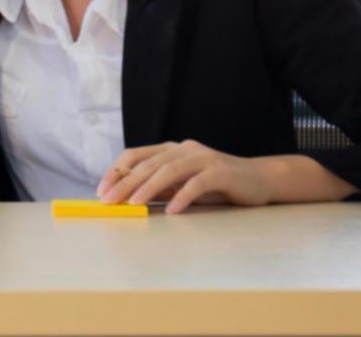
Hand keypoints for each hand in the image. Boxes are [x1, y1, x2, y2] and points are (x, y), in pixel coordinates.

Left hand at [96, 140, 270, 214]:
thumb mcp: (182, 185)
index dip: (116, 171)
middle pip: (148, 164)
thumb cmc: (216, 186)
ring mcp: (203, 157)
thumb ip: (160, 187)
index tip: (101, 190)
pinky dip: (182, 197)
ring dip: (148, 188)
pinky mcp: (220, 171)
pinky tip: (172, 211)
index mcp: (171, 149)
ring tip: (134, 204)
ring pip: (169, 170)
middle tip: (109, 201)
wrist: (259, 180)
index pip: (135, 155)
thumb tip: (127, 199)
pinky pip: (197, 183)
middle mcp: (184, 149)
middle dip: (125, 183)